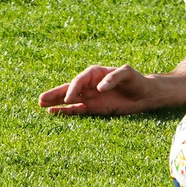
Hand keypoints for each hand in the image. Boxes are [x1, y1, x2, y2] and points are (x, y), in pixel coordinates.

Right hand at [38, 64, 155, 115]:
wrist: (144, 94)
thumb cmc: (137, 81)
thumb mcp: (128, 74)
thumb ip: (114, 77)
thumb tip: (99, 87)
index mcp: (96, 73)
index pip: (80, 80)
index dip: (73, 88)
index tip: (69, 99)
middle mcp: (90, 85)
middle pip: (69, 88)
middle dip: (56, 94)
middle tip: (41, 99)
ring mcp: (90, 96)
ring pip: (69, 100)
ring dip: (56, 103)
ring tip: (41, 105)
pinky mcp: (94, 108)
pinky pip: (77, 110)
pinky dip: (66, 112)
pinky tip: (53, 113)